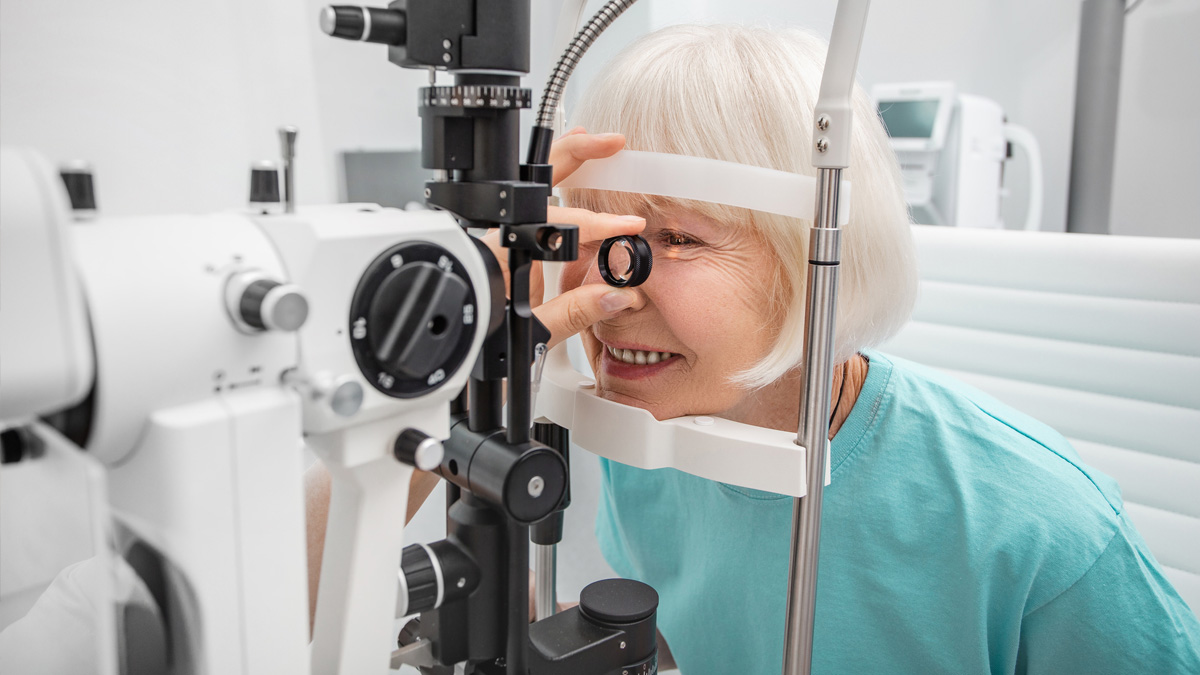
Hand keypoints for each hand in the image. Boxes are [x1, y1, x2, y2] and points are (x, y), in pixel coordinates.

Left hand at [482, 128, 645, 347]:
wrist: (456, 338)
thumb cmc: (483, 334)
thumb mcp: (533, 332)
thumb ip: (575, 313)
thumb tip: (617, 294)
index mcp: (504, 252)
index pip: (559, 226)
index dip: (598, 224)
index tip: (626, 226)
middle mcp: (502, 236)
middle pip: (538, 182)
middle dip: (576, 155)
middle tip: (609, 143)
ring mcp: (506, 236)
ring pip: (536, 188)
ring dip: (568, 163)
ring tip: (597, 146)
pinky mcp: (512, 244)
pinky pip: (539, 207)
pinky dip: (562, 186)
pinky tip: (580, 177)